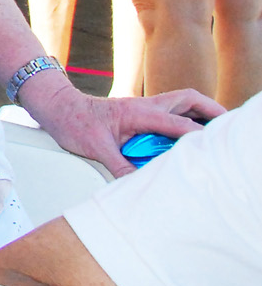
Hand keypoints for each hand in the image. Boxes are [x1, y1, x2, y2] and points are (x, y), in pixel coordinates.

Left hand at [16, 72, 225, 177]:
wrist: (55, 105)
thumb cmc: (72, 121)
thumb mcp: (94, 148)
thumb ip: (118, 167)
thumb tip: (137, 186)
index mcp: (139, 112)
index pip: (179, 124)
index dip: (199, 136)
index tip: (215, 150)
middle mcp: (146, 105)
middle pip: (190, 99)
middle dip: (213, 111)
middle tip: (229, 126)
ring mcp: (143, 106)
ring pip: (182, 101)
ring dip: (201, 112)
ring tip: (217, 130)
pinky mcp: (139, 112)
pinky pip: (170, 110)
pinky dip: (186, 118)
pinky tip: (189, 135)